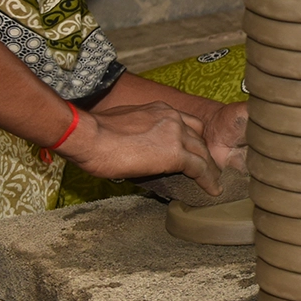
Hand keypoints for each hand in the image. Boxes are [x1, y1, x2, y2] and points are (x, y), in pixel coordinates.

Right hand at [95, 75, 249, 174]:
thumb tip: (135, 146)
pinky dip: (208, 180)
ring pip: (202, 152)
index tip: (192, 153)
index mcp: (159, 110)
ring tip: (213, 182)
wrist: (87, 137)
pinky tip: (212, 190)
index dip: (192, 139)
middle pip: (198, 137)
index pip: (186, 123)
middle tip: (205, 169)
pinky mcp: (175, 153)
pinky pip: (199, 168)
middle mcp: (172, 118)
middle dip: (202, 153)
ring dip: (208, 168)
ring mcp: (176, 133)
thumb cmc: (93, 134)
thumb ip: (138, 132)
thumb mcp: (122, 125)